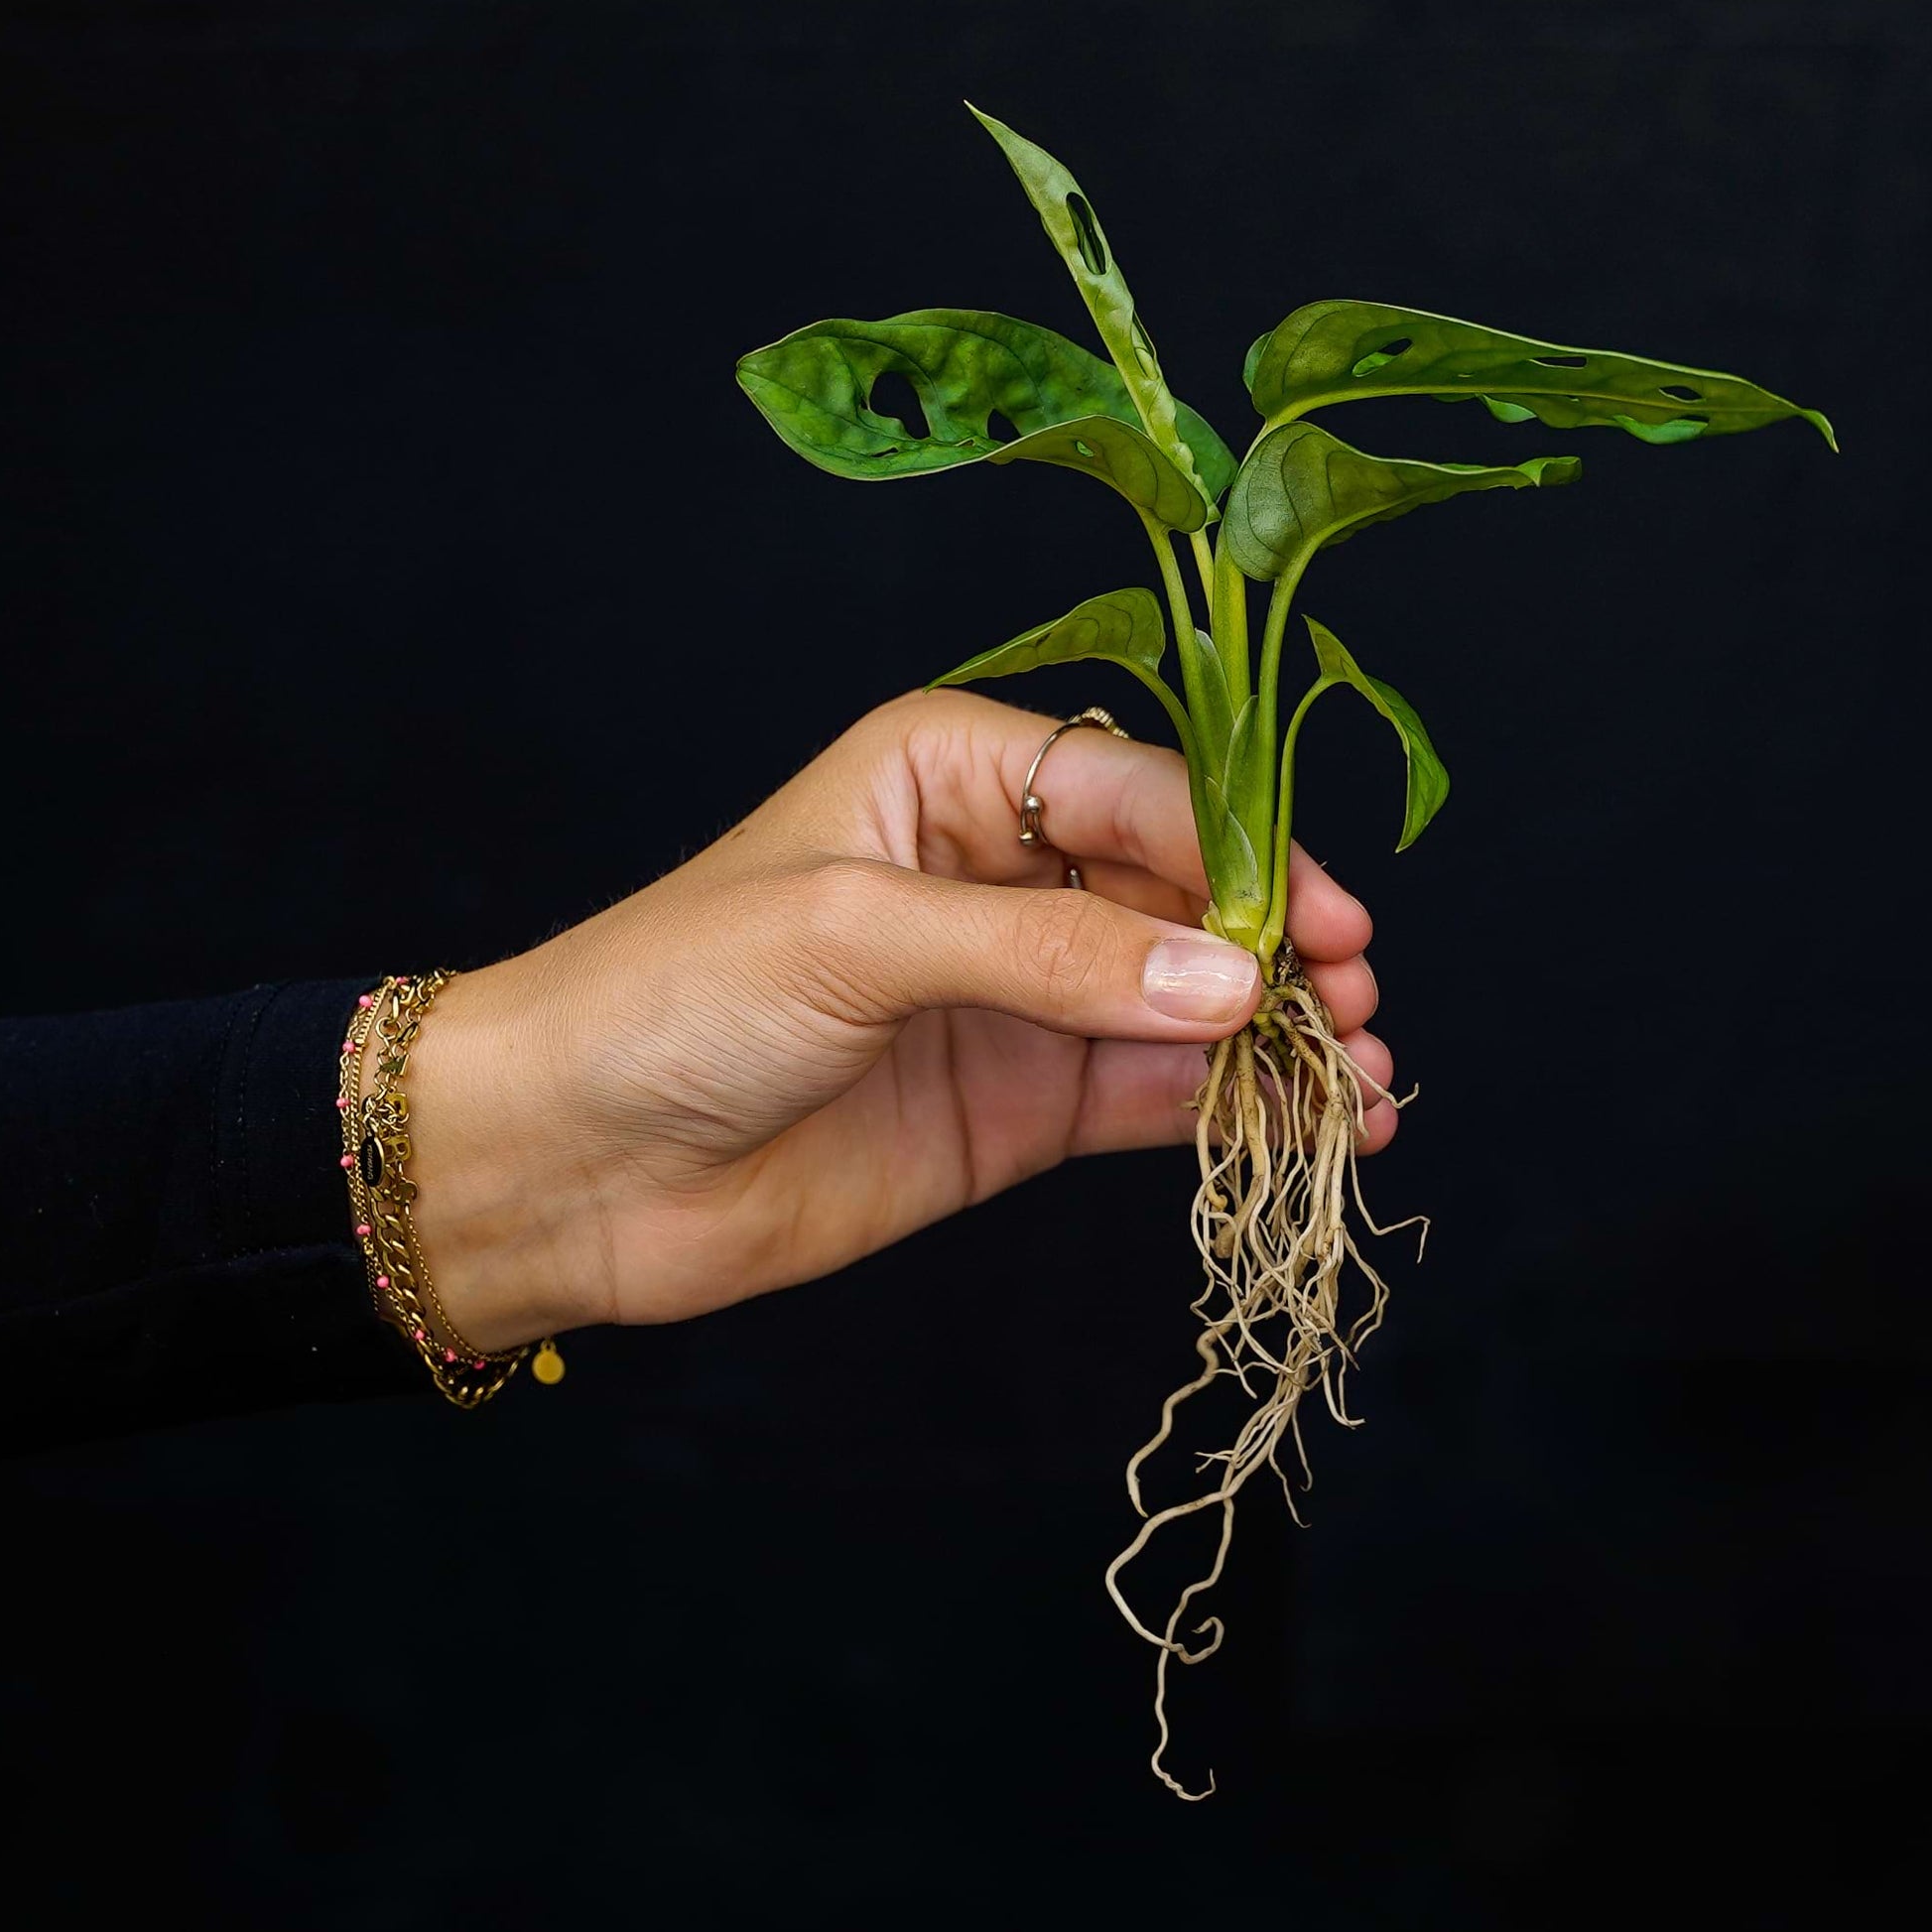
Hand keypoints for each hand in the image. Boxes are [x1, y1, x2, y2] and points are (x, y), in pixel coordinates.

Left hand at [403, 691, 1394, 1347]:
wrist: (568, 1161)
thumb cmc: (673, 996)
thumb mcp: (857, 940)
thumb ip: (1048, 959)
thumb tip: (1230, 986)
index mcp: (951, 770)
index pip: (1139, 790)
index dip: (1241, 852)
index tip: (1319, 927)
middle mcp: (1000, 869)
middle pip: (1185, 892)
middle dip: (1279, 945)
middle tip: (1357, 1004)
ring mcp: (1016, 993)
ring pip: (1187, 998)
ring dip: (1282, 1036)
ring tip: (1363, 1083)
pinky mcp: (1019, 1105)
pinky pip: (1156, 1092)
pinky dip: (1239, 1109)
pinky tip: (1317, 1128)